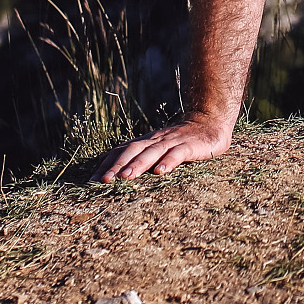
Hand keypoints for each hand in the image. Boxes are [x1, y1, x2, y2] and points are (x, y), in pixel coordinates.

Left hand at [98, 115, 231, 181]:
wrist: (210, 122)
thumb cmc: (181, 140)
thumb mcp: (157, 146)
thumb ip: (138, 155)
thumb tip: (109, 165)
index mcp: (146, 142)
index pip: (122, 151)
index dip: (108, 164)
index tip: (93, 180)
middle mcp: (156, 140)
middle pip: (133, 150)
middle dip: (117, 165)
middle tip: (104, 181)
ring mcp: (173, 142)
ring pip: (152, 152)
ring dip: (138, 164)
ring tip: (126, 177)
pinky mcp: (190, 146)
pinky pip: (177, 154)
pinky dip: (168, 162)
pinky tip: (160, 172)